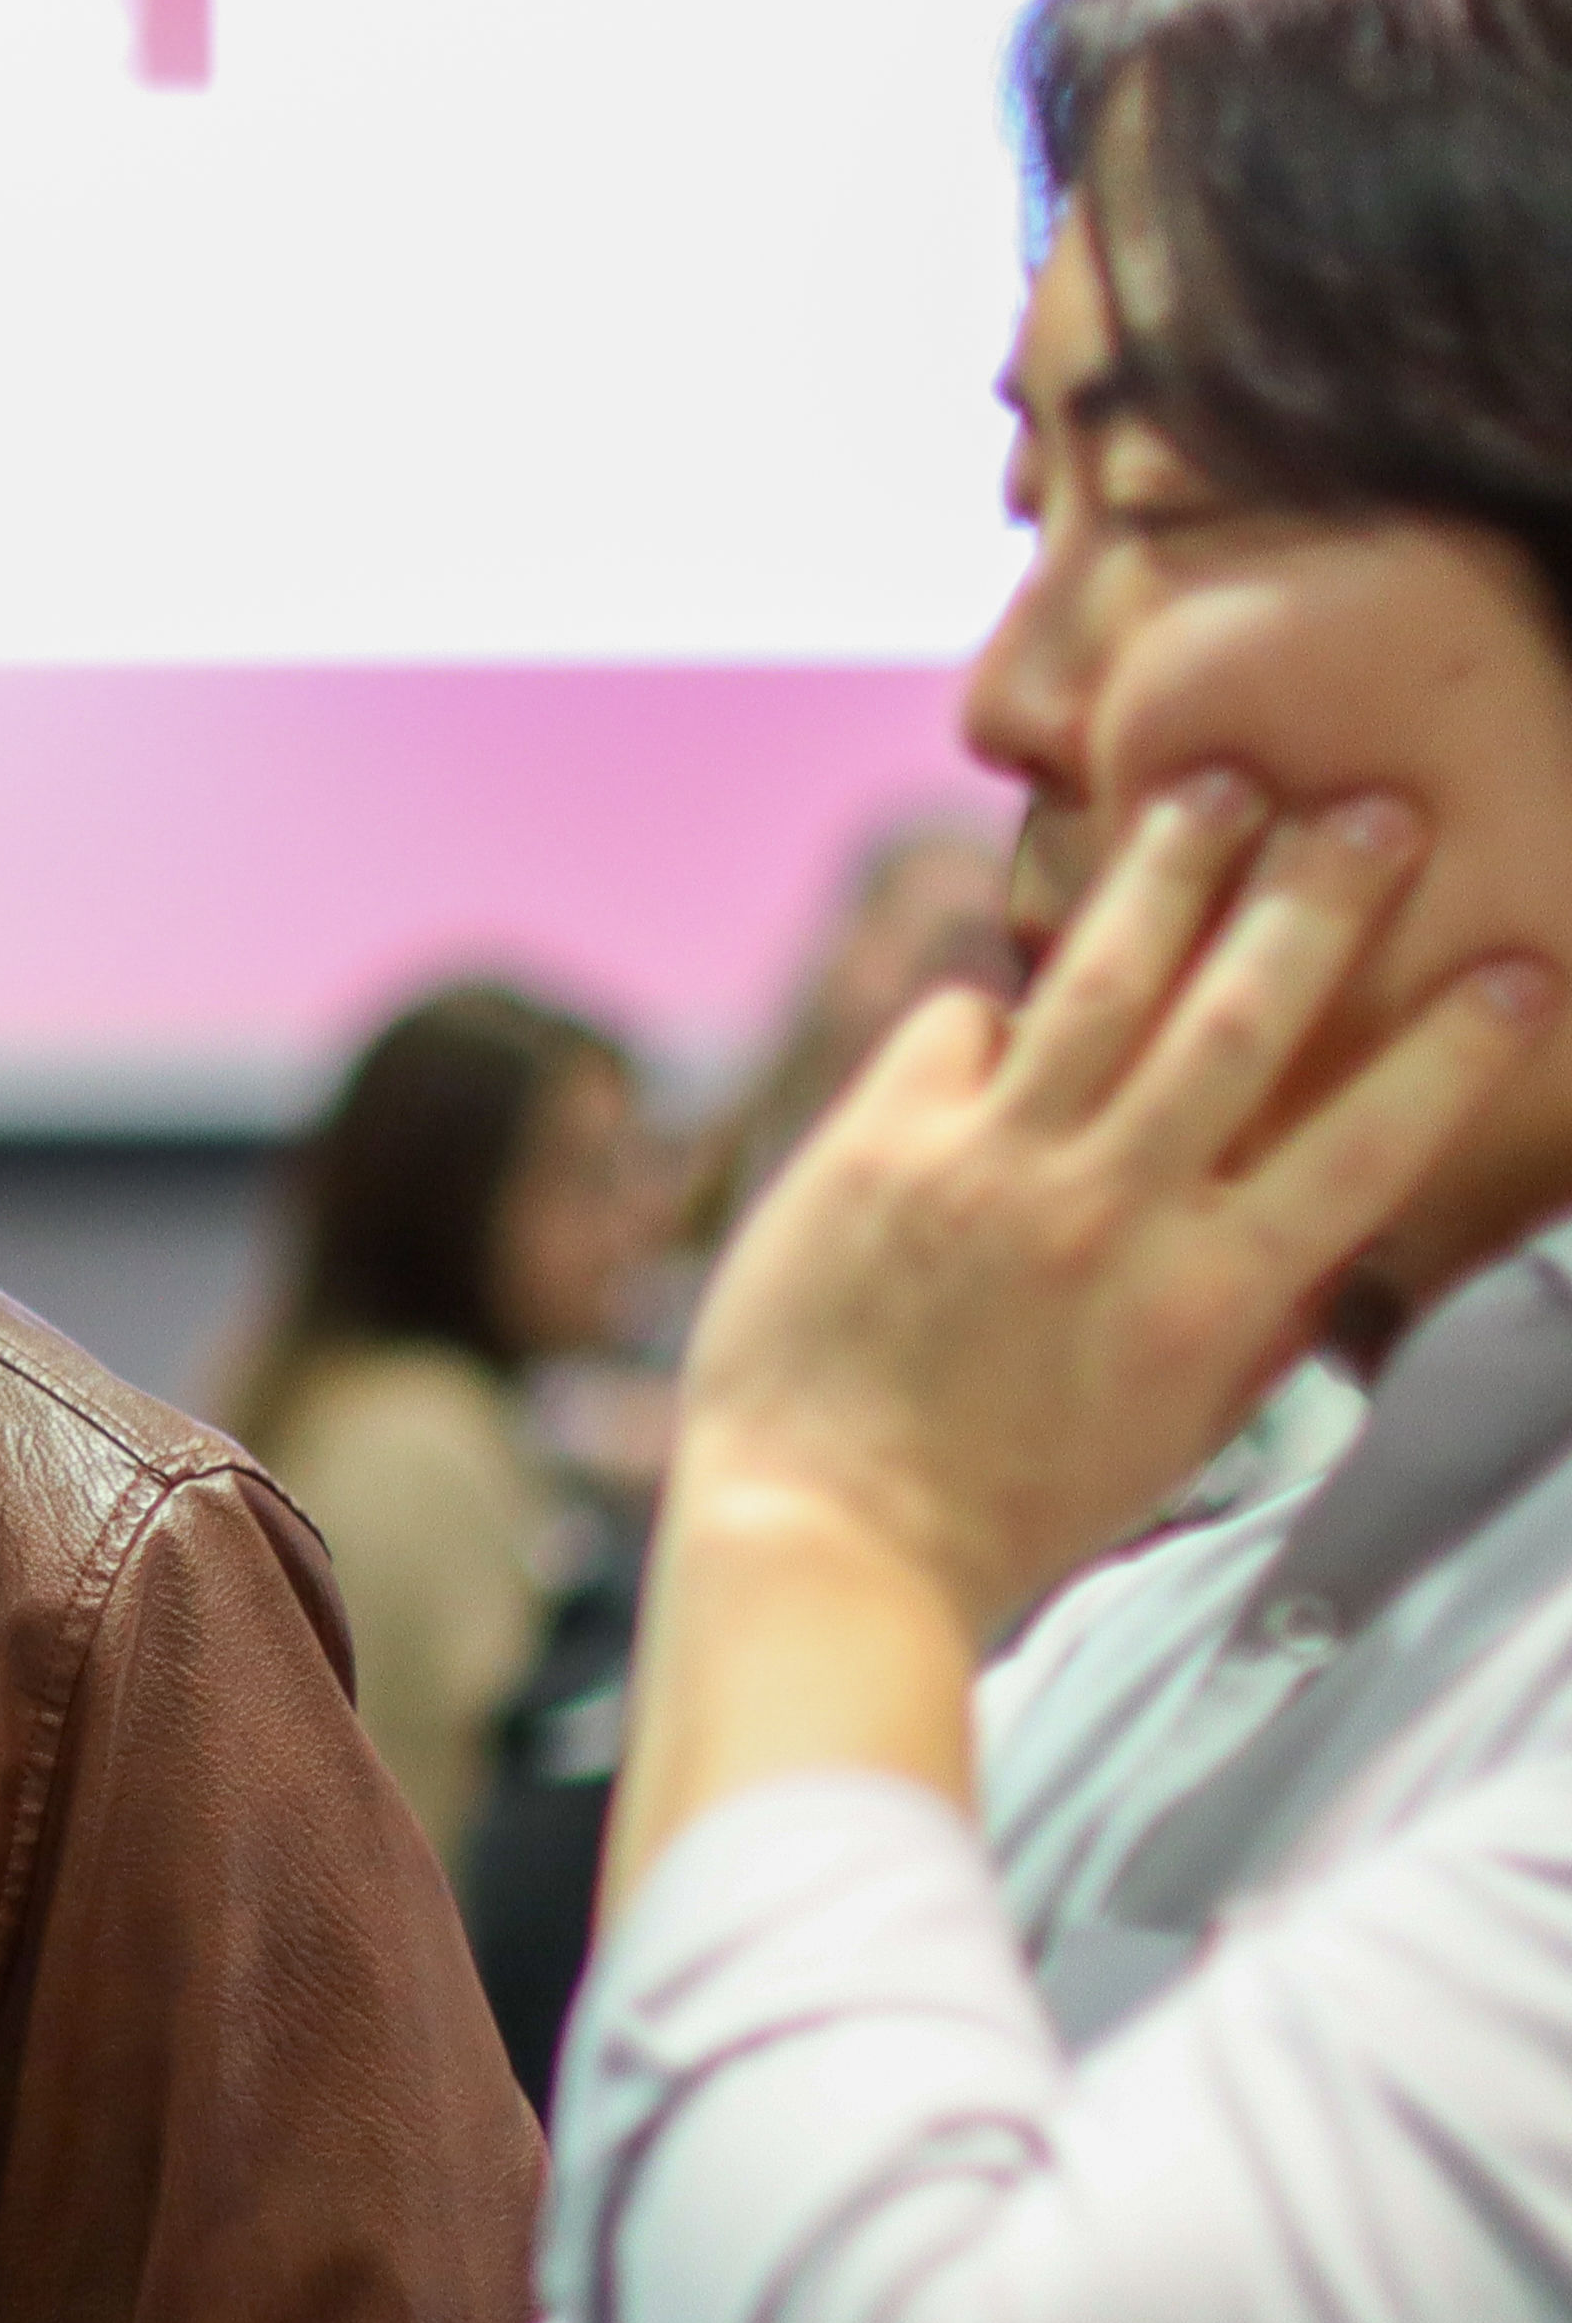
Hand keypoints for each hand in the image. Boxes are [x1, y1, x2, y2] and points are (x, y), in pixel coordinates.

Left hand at [681, 776, 1539, 1646]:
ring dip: (1171, 871)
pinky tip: (1017, 982)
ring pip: (1101, 980)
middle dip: (1320, 900)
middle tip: (1377, 808)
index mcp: (1208, 1297)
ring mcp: (986, 1169)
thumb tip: (1328, 1228)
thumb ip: (1261, 1318)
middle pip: (1241, 1018)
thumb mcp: (1182, 1429)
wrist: (820, 1536)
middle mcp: (1107, 1213)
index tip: (1522, 971)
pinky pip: (955, 1023)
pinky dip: (992, 1002)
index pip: (1367, 1143)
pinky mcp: (876, 1147)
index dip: (1453, 1050)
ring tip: (1219, 786)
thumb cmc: (1010, 1502)